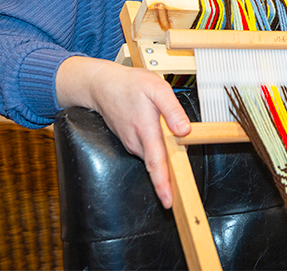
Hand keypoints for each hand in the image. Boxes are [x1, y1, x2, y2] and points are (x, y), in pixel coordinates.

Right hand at [56, 56, 191, 207]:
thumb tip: (184, 130)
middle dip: (170, 174)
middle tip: (183, 185)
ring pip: (154, 156)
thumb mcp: (157, 88)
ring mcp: (132, 144)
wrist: (102, 85)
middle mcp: (137, 142)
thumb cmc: (130, 85)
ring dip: (165, 157)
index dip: (162, 184)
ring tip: (169, 144)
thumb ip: (172, 110)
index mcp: (146, 131)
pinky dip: (158, 150)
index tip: (168, 201)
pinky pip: (149, 150)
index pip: (156, 163)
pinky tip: (159, 137)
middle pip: (159, 163)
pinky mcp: (131, 142)